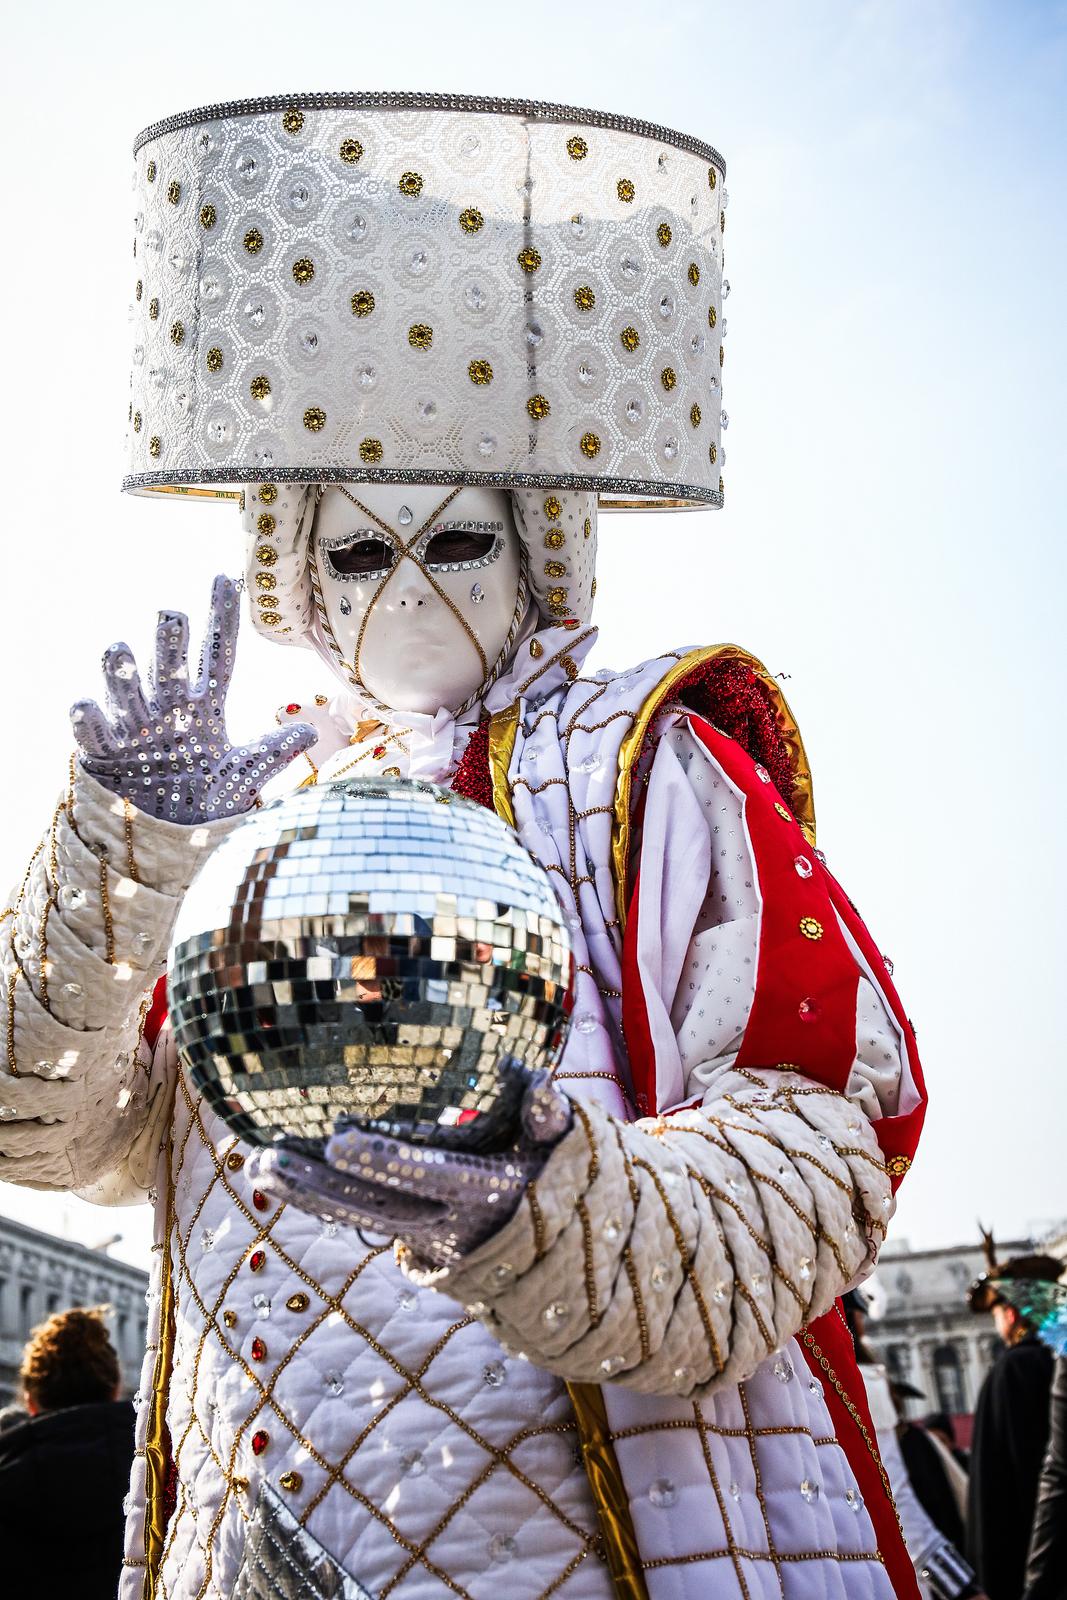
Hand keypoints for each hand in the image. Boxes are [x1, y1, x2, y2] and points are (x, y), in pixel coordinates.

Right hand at [71, 575, 314, 823]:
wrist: (170, 840)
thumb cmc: (206, 801)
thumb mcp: (241, 778)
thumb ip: (268, 755)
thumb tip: (308, 733)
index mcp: (203, 708)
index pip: (217, 657)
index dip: (220, 620)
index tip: (225, 580)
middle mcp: (168, 710)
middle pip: (170, 668)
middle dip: (169, 644)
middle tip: (171, 617)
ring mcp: (135, 729)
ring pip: (128, 691)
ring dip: (122, 672)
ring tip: (118, 650)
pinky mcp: (106, 755)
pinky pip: (95, 732)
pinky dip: (88, 719)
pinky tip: (85, 704)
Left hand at [250, 1065, 573, 1265]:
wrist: (553, 1250)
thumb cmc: (554, 1174)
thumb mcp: (562, 1148)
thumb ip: (549, 1116)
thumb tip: (537, 1083)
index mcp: (482, 1192)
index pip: (426, 1176)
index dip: (384, 1160)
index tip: (341, 1139)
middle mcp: (444, 1221)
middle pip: (371, 1206)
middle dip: (320, 1187)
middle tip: (271, 1160)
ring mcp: (420, 1233)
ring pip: (353, 1216)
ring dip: (303, 1195)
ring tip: (257, 1166)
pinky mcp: (405, 1233)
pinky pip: (352, 1217)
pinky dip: (312, 1200)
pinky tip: (271, 1175)